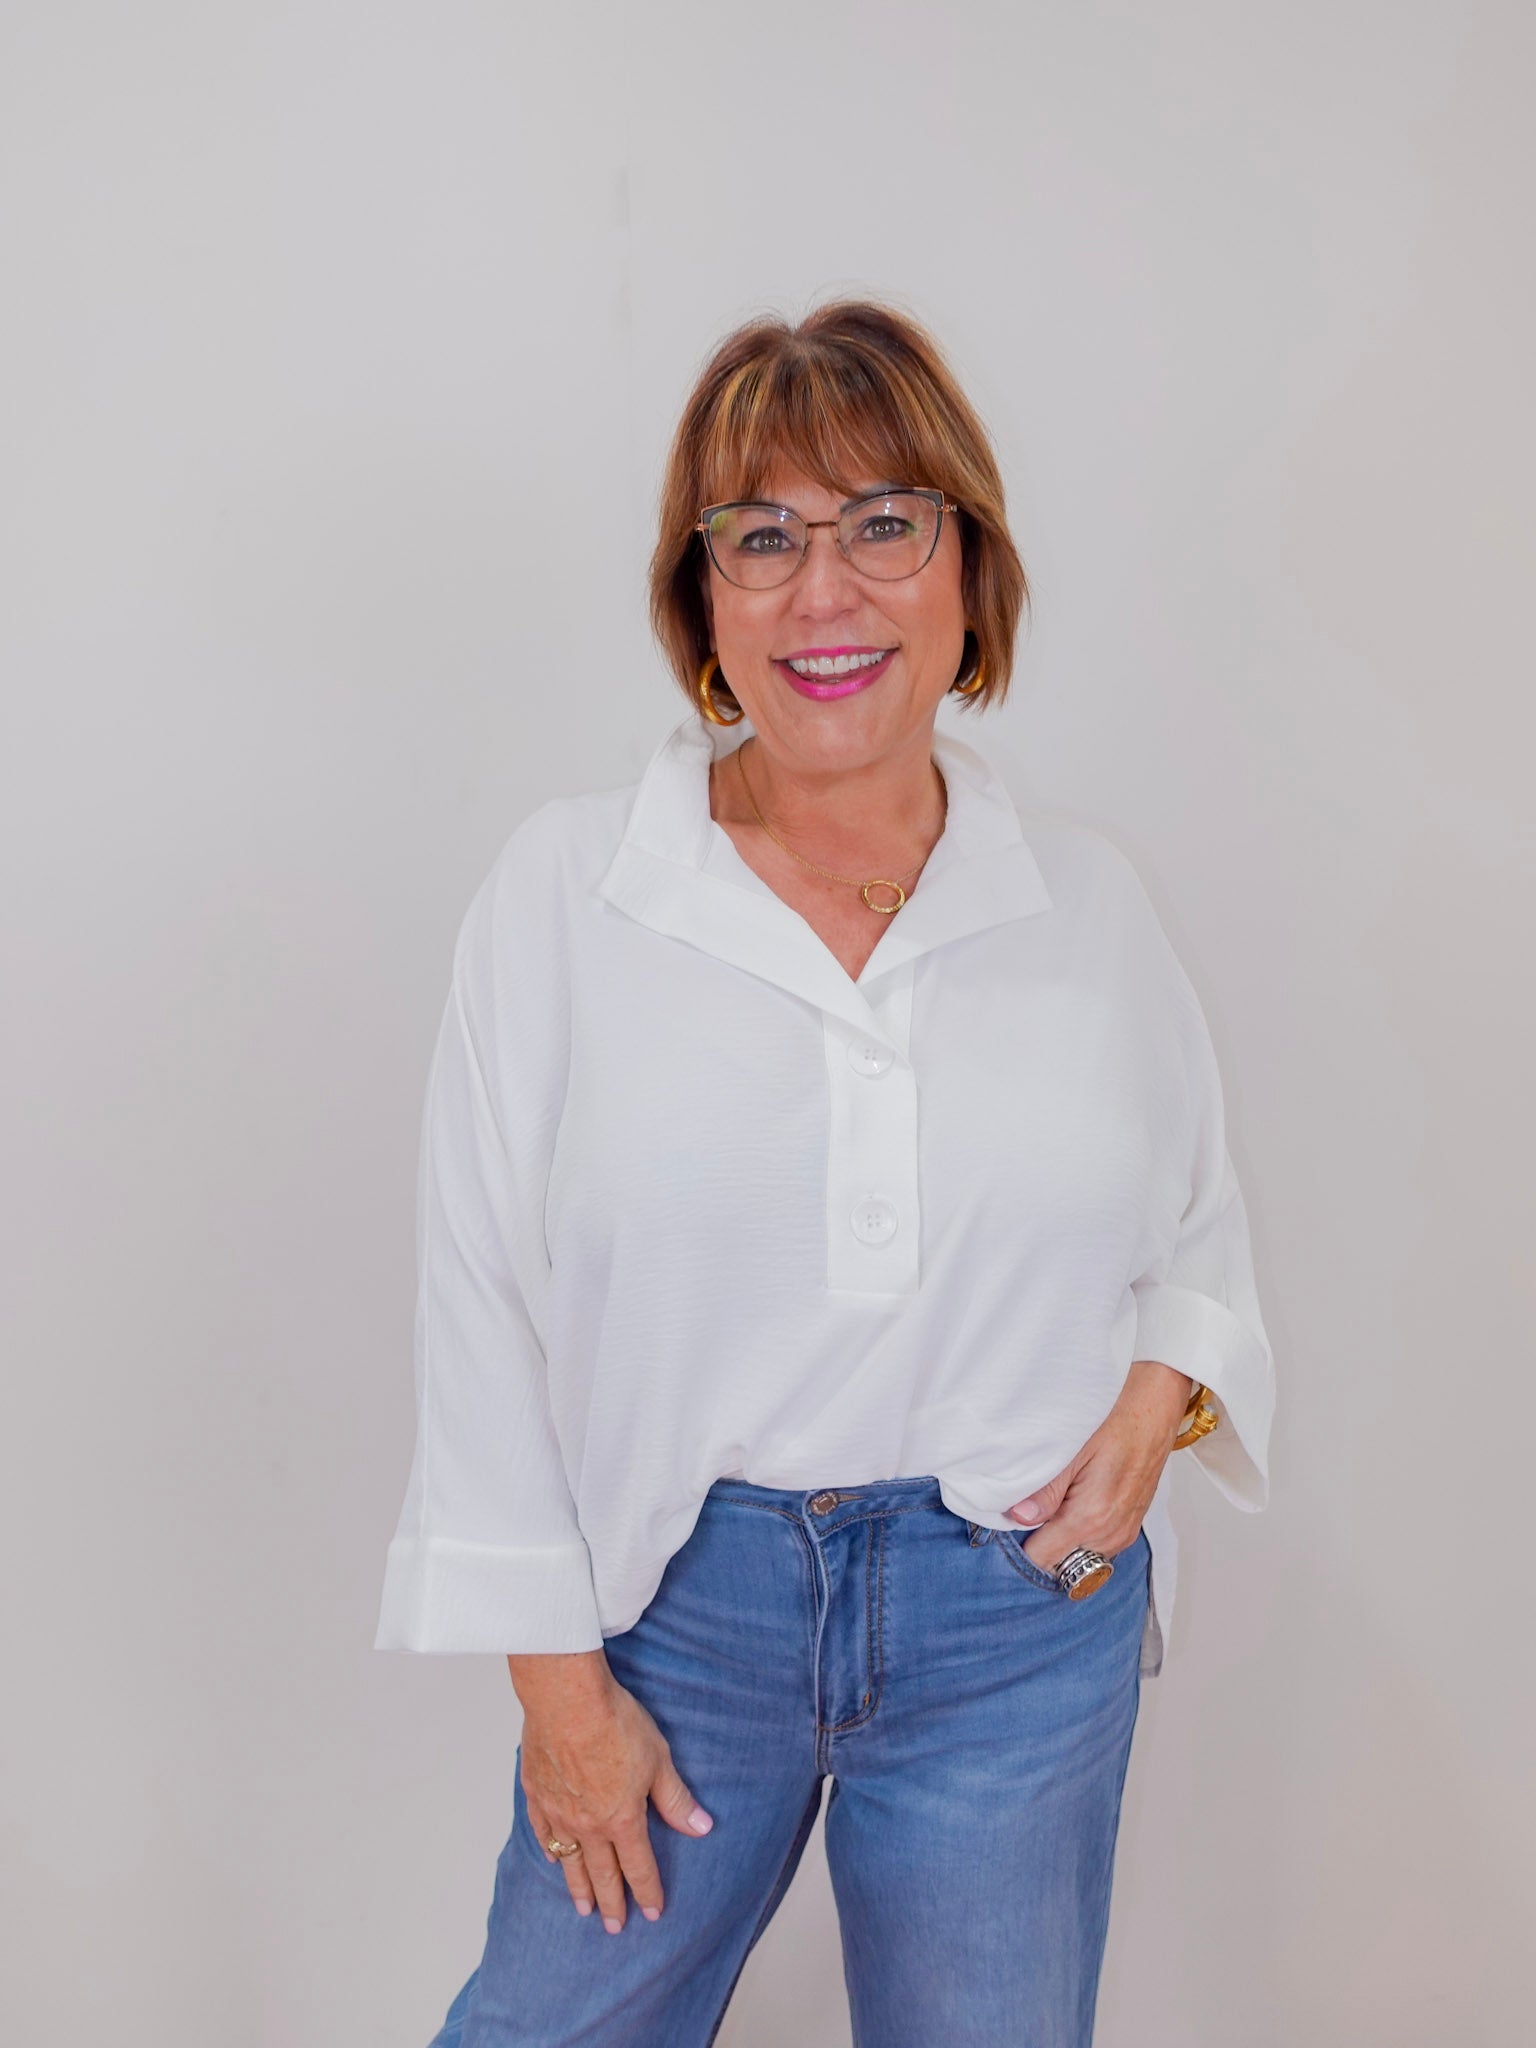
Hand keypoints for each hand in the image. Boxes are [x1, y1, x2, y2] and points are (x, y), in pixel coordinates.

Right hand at [511, 1656, 713, 1932]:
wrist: (566, 1699)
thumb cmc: (614, 1723)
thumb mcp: (658, 1760)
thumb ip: (675, 1798)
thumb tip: (700, 1827)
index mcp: (622, 1819)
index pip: (638, 1866)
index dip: (648, 1891)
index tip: (653, 1912)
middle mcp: (589, 1825)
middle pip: (603, 1874)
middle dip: (612, 1903)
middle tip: (614, 1927)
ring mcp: (559, 1813)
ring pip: (570, 1862)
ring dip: (579, 1888)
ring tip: (584, 1910)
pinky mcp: (537, 1794)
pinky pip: (544, 1833)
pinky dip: (550, 1851)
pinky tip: (554, 1859)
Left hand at [1005, 1361, 1193, 1575]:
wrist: (1149, 1421)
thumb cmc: (1111, 1430)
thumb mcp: (1069, 1454)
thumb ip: (1044, 1491)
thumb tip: (1018, 1517)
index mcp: (1089, 1519)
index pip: (1042, 1558)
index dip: (1021, 1546)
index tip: (1012, 1526)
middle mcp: (1108, 1535)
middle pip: (1060, 1564)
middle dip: (1041, 1545)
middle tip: (1031, 1513)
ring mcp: (1121, 1536)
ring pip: (1078, 1559)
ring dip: (1061, 1543)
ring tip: (1054, 1508)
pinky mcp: (1128, 1531)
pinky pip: (1096, 1549)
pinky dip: (1080, 1537)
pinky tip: (1073, 1509)